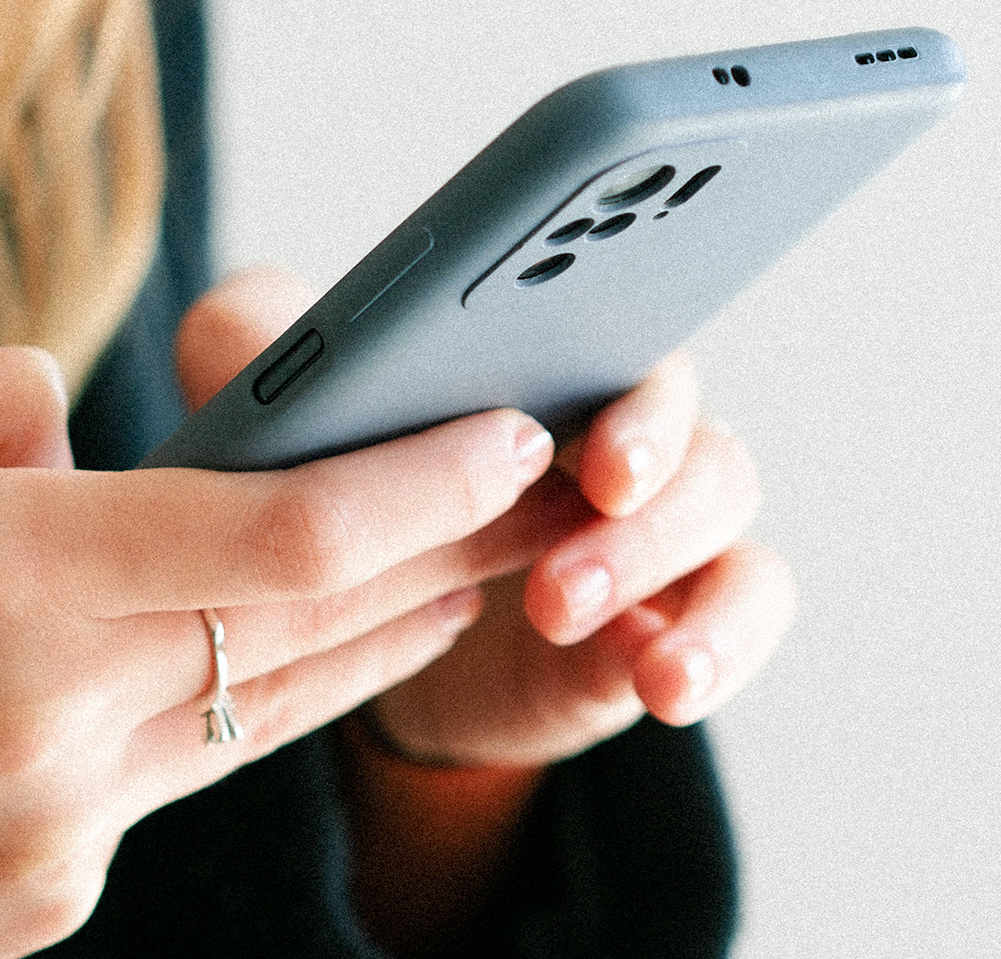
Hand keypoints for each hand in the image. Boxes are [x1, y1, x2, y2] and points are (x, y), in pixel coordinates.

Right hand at [0, 346, 553, 958]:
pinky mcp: (54, 895)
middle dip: (454, 557)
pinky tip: (255, 659)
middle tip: (555, 500)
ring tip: (459, 577)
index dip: (422, 484)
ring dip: (378, 638)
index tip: (513, 435)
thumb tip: (109, 436)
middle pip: (316, 627)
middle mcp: (51, 712)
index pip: (282, 531)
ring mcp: (61, 826)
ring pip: (269, 711)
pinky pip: (171, 779)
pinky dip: (218, 707)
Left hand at [175, 268, 797, 770]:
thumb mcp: (272, 423)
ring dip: (656, 555)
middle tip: (596, 493)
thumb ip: (254, 351)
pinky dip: (722, 639)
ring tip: (564, 606)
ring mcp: (659, 527)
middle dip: (652, 464)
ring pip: (724, 513)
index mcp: (544, 359)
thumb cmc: (332, 492)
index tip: (582, 436)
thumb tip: (263, 322)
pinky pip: (746, 608)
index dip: (614, 378)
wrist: (356, 637)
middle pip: (692, 420)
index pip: (627, 329)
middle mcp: (621, 429)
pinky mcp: (666, 616)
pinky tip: (662, 677)